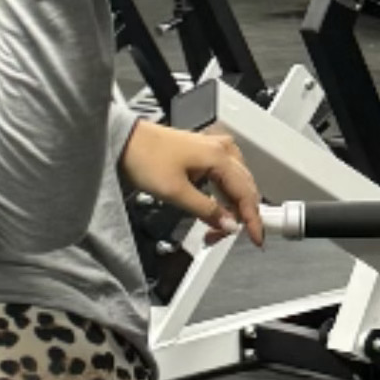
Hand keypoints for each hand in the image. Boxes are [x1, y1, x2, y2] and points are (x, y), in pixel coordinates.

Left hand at [123, 119, 264, 243]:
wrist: (123, 140)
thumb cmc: (144, 157)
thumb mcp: (176, 192)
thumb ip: (206, 210)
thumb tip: (230, 224)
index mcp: (219, 156)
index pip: (246, 193)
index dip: (253, 220)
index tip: (256, 239)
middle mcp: (221, 149)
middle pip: (244, 188)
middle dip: (239, 216)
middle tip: (223, 236)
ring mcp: (213, 148)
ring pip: (236, 182)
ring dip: (230, 206)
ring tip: (215, 226)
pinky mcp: (203, 151)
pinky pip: (225, 174)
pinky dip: (223, 194)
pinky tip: (214, 206)